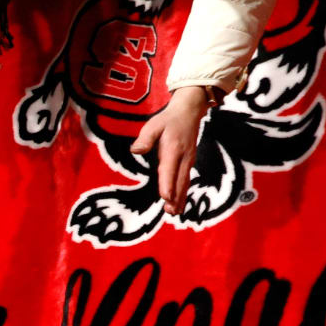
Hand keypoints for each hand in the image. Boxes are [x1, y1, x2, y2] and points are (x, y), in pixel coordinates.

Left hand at [131, 86, 211, 214]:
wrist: (188, 113)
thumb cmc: (167, 120)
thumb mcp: (153, 124)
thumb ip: (145, 138)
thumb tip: (135, 150)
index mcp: (173, 149)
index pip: (169, 169)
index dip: (167, 183)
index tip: (166, 196)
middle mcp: (183, 157)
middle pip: (179, 180)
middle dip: (175, 197)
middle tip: (170, 211)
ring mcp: (188, 161)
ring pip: (184, 182)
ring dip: (180, 198)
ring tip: (175, 213)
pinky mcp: (189, 163)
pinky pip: (186, 180)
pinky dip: (183, 193)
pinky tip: (179, 204)